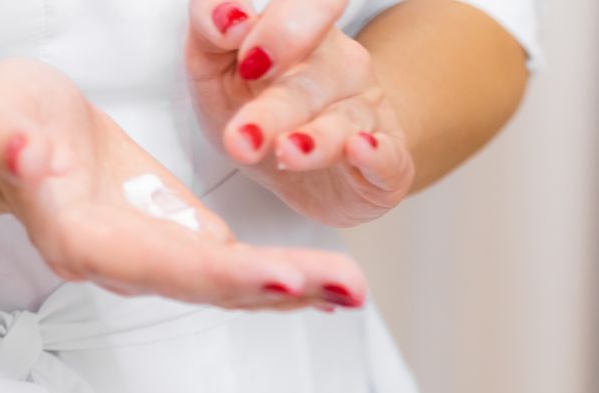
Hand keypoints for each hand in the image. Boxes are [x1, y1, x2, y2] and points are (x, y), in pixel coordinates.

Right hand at [0, 58, 366, 310]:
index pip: (167, 264)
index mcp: (89, 242)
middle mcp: (131, 266)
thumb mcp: (6, 116)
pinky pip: (241, 272)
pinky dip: (287, 280)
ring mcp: (161, 262)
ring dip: (299, 290)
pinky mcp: (183, 246)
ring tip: (354, 290)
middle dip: (283, 286)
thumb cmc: (11, 122)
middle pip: (215, 284)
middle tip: (349, 287)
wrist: (19, 138)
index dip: (226, 274)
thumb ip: (12, 141)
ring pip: (236, 284)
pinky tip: (332, 286)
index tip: (283, 276)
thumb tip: (20, 155)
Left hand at [186, 0, 415, 228]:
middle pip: (311, 79)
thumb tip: (226, 18)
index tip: (238, 47)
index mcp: (304, 30)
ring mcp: (369, 112)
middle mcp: (342, 64)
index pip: (306, 7)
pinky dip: (378, 154)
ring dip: (317, 139)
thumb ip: (208, 28)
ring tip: (287, 153)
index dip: (280, 27)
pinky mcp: (390, 161)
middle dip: (274, 108)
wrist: (300, 171)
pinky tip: (360, 150)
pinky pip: (390, 155)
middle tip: (242, 137)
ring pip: (346, 120)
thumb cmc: (258, 109)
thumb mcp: (213, 68)